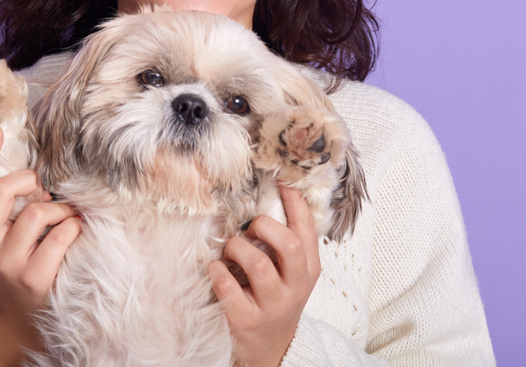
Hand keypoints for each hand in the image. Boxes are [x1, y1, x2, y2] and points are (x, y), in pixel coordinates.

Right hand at [0, 129, 81, 366]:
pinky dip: (73, 227)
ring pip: (37, 211)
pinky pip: (61, 234)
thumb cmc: (16, 260)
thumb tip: (10, 152)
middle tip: (44, 190)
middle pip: (2, 190)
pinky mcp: (33, 277)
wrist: (23, 314)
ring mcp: (7, 263)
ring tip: (65, 215)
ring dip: (59, 208)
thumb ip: (0, 202)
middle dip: (30, 181)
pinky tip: (73, 231)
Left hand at [208, 184, 319, 366]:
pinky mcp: (247, 320)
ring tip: (230, 251)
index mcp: (309, 269)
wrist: (271, 348)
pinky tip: (216, 270)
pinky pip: (227, 285)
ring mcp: (273, 306)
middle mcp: (296, 287)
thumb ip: (285, 241)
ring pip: (257, 263)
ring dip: (236, 248)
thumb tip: (271, 192)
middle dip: (263, 227)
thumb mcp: (291, 272)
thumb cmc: (276, 298)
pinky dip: (216, 271)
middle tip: (249, 229)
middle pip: (288, 244)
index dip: (294, 201)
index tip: (281, 177)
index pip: (306, 228)